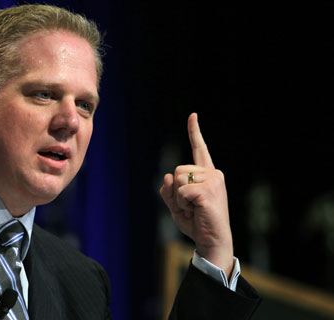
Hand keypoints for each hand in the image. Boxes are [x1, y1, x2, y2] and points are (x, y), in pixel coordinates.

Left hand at [160, 113, 233, 275]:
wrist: (211, 240)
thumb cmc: (196, 223)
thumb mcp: (176, 205)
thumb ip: (169, 190)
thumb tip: (167, 175)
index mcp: (207, 174)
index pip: (200, 149)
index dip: (194, 132)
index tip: (193, 115)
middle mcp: (213, 173)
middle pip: (177, 170)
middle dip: (176, 191)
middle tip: (190, 206)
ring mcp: (213, 181)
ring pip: (178, 178)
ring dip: (179, 198)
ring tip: (193, 209)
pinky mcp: (209, 190)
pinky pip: (181, 190)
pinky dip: (182, 203)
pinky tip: (195, 211)